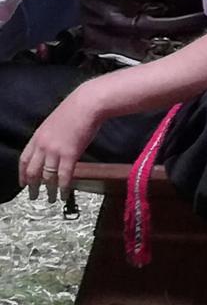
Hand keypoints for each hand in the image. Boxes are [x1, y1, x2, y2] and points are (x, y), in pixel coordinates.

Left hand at [20, 85, 103, 203]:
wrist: (87, 105)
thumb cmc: (74, 111)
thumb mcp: (54, 124)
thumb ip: (50, 137)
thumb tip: (52, 149)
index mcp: (37, 137)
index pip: (24, 160)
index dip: (22, 174)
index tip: (23, 183)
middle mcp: (43, 146)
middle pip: (33, 171)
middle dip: (32, 186)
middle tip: (33, 196)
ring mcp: (55, 151)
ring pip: (47, 176)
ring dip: (48, 190)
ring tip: (50, 199)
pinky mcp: (70, 154)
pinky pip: (64, 175)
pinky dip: (63, 187)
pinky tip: (64, 194)